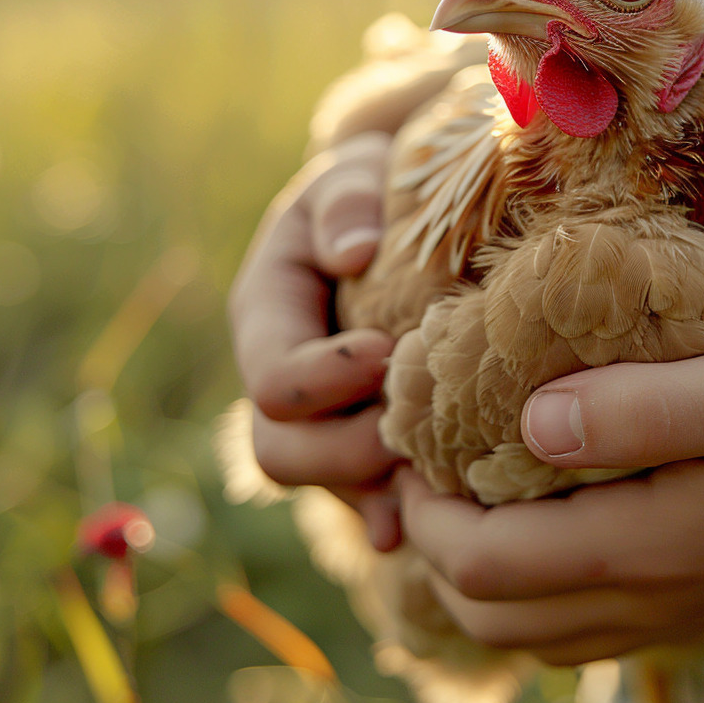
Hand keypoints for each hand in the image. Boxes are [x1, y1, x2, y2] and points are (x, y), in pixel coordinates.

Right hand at [229, 132, 402, 549]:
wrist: (391, 215)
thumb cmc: (370, 188)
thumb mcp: (350, 177)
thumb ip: (345, 202)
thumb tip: (355, 252)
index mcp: (268, 313)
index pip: (275, 376)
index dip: (327, 380)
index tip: (389, 351)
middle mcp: (283, 375)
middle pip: (283, 452)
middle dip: (347, 452)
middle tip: (417, 426)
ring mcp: (318, 416)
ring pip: (323, 484)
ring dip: (374, 489)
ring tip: (435, 481)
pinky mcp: (359, 436)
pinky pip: (363, 493)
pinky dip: (389, 512)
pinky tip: (417, 526)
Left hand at [397, 324, 703, 663]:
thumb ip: (642, 410)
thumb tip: (530, 422)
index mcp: (649, 550)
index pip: (483, 562)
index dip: (428, 507)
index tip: (415, 436)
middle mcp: (648, 602)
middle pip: (491, 611)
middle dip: (437, 542)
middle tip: (429, 460)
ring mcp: (672, 615)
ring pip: (530, 629)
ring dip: (480, 569)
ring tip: (471, 489)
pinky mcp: (694, 605)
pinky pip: (580, 622)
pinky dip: (534, 583)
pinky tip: (546, 519)